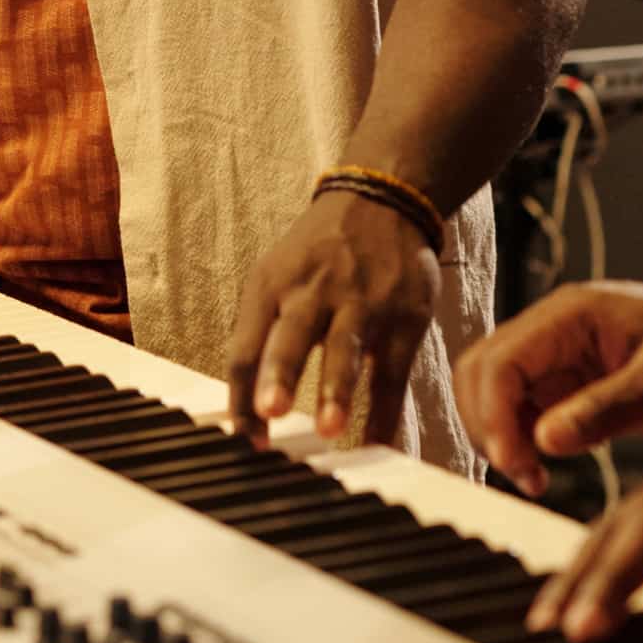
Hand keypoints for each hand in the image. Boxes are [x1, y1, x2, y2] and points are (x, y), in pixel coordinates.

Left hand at [227, 191, 439, 446]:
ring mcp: (359, 302)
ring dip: (335, 389)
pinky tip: (374, 442)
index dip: (240, 395)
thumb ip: (261, 332)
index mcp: (270, 285)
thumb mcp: (277, 275)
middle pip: (289, 337)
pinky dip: (383, 410)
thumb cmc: (317, 254)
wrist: (380, 200)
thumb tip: (241, 404)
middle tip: (270, 411)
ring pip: (344, 348)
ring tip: (328, 428)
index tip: (244, 439)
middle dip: (278, 374)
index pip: (244, 346)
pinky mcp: (402, 316)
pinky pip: (391, 370)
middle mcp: (310, 292)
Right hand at [455, 276, 642, 496]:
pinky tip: (543, 466)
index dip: (494, 415)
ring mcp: (550, 352)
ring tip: (534, 477)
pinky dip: (516, 436)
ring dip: (497, 433)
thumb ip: (606, 410)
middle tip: (524, 476)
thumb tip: (544, 441)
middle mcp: (547, 329)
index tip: (517, 466)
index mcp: (567, 316)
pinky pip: (516, 404)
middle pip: (479, 371)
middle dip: (487, 426)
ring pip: (490, 389)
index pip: (500, 361)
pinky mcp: (559, 377)